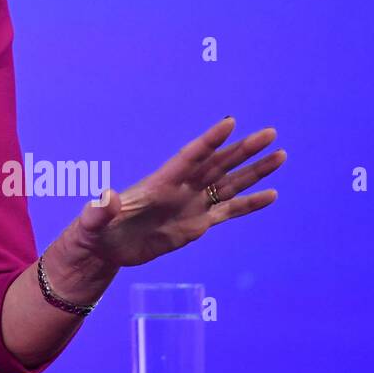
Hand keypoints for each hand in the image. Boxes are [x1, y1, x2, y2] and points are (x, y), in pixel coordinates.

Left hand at [70, 116, 284, 268]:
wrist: (105, 250)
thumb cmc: (96, 231)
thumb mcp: (93, 222)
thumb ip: (100, 210)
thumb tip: (106, 198)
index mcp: (159, 183)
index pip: (190, 157)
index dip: (210, 141)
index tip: (230, 122)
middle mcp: (180, 189)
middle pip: (218, 164)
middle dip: (244, 149)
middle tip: (270, 132)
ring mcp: (191, 205)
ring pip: (229, 183)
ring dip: (254, 171)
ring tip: (280, 155)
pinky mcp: (197, 225)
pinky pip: (229, 211)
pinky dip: (250, 204)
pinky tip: (271, 194)